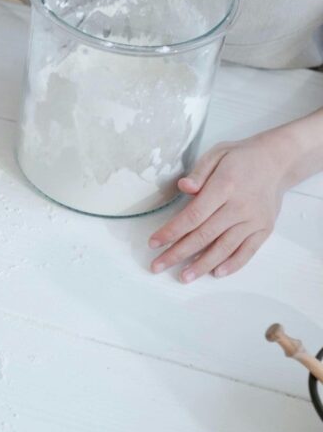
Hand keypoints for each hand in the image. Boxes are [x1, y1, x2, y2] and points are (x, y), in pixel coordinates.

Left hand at [148, 132, 295, 281]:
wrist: (277, 161)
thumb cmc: (240, 158)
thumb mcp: (216, 154)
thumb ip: (198, 172)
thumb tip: (184, 188)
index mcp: (224, 186)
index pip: (193, 215)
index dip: (172, 231)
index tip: (154, 243)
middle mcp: (240, 207)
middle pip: (204, 235)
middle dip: (178, 253)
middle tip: (158, 266)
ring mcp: (254, 220)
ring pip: (225, 247)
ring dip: (203, 265)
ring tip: (184, 277)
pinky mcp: (265, 228)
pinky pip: (248, 250)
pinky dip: (233, 264)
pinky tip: (216, 273)